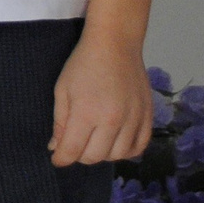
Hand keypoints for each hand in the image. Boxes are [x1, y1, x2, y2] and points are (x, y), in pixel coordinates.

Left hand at [50, 33, 153, 166]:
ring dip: (102, 153)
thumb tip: (56, 148)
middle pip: (94, 157)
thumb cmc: (83, 64)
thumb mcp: (62, 90)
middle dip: (79, 155)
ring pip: (117, 156)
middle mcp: (113, 120)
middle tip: (74, 144)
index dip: (61, 158)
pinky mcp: (147, 116)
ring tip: (94, 140)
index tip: (57, 157)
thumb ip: (60, 122)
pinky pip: (139, 147)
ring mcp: (133, 119)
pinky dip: (126, 151)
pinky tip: (115, 141)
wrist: (115, 44)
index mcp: (87, 112)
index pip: (72, 151)